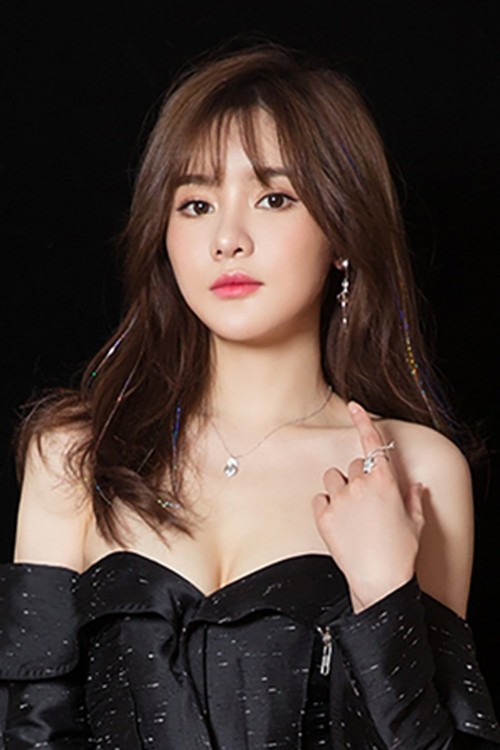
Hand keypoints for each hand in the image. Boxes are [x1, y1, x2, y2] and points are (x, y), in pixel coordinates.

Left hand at [312, 402, 424, 611]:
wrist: (379, 581)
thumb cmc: (401, 552)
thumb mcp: (415, 523)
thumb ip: (413, 498)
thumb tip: (415, 485)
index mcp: (386, 482)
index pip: (372, 442)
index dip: (363, 420)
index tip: (354, 405)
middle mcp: (361, 485)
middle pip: (353, 466)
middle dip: (358, 479)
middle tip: (365, 504)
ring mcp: (340, 499)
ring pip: (333, 479)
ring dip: (339, 490)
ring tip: (350, 514)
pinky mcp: (322, 516)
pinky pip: (319, 499)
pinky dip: (326, 507)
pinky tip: (337, 524)